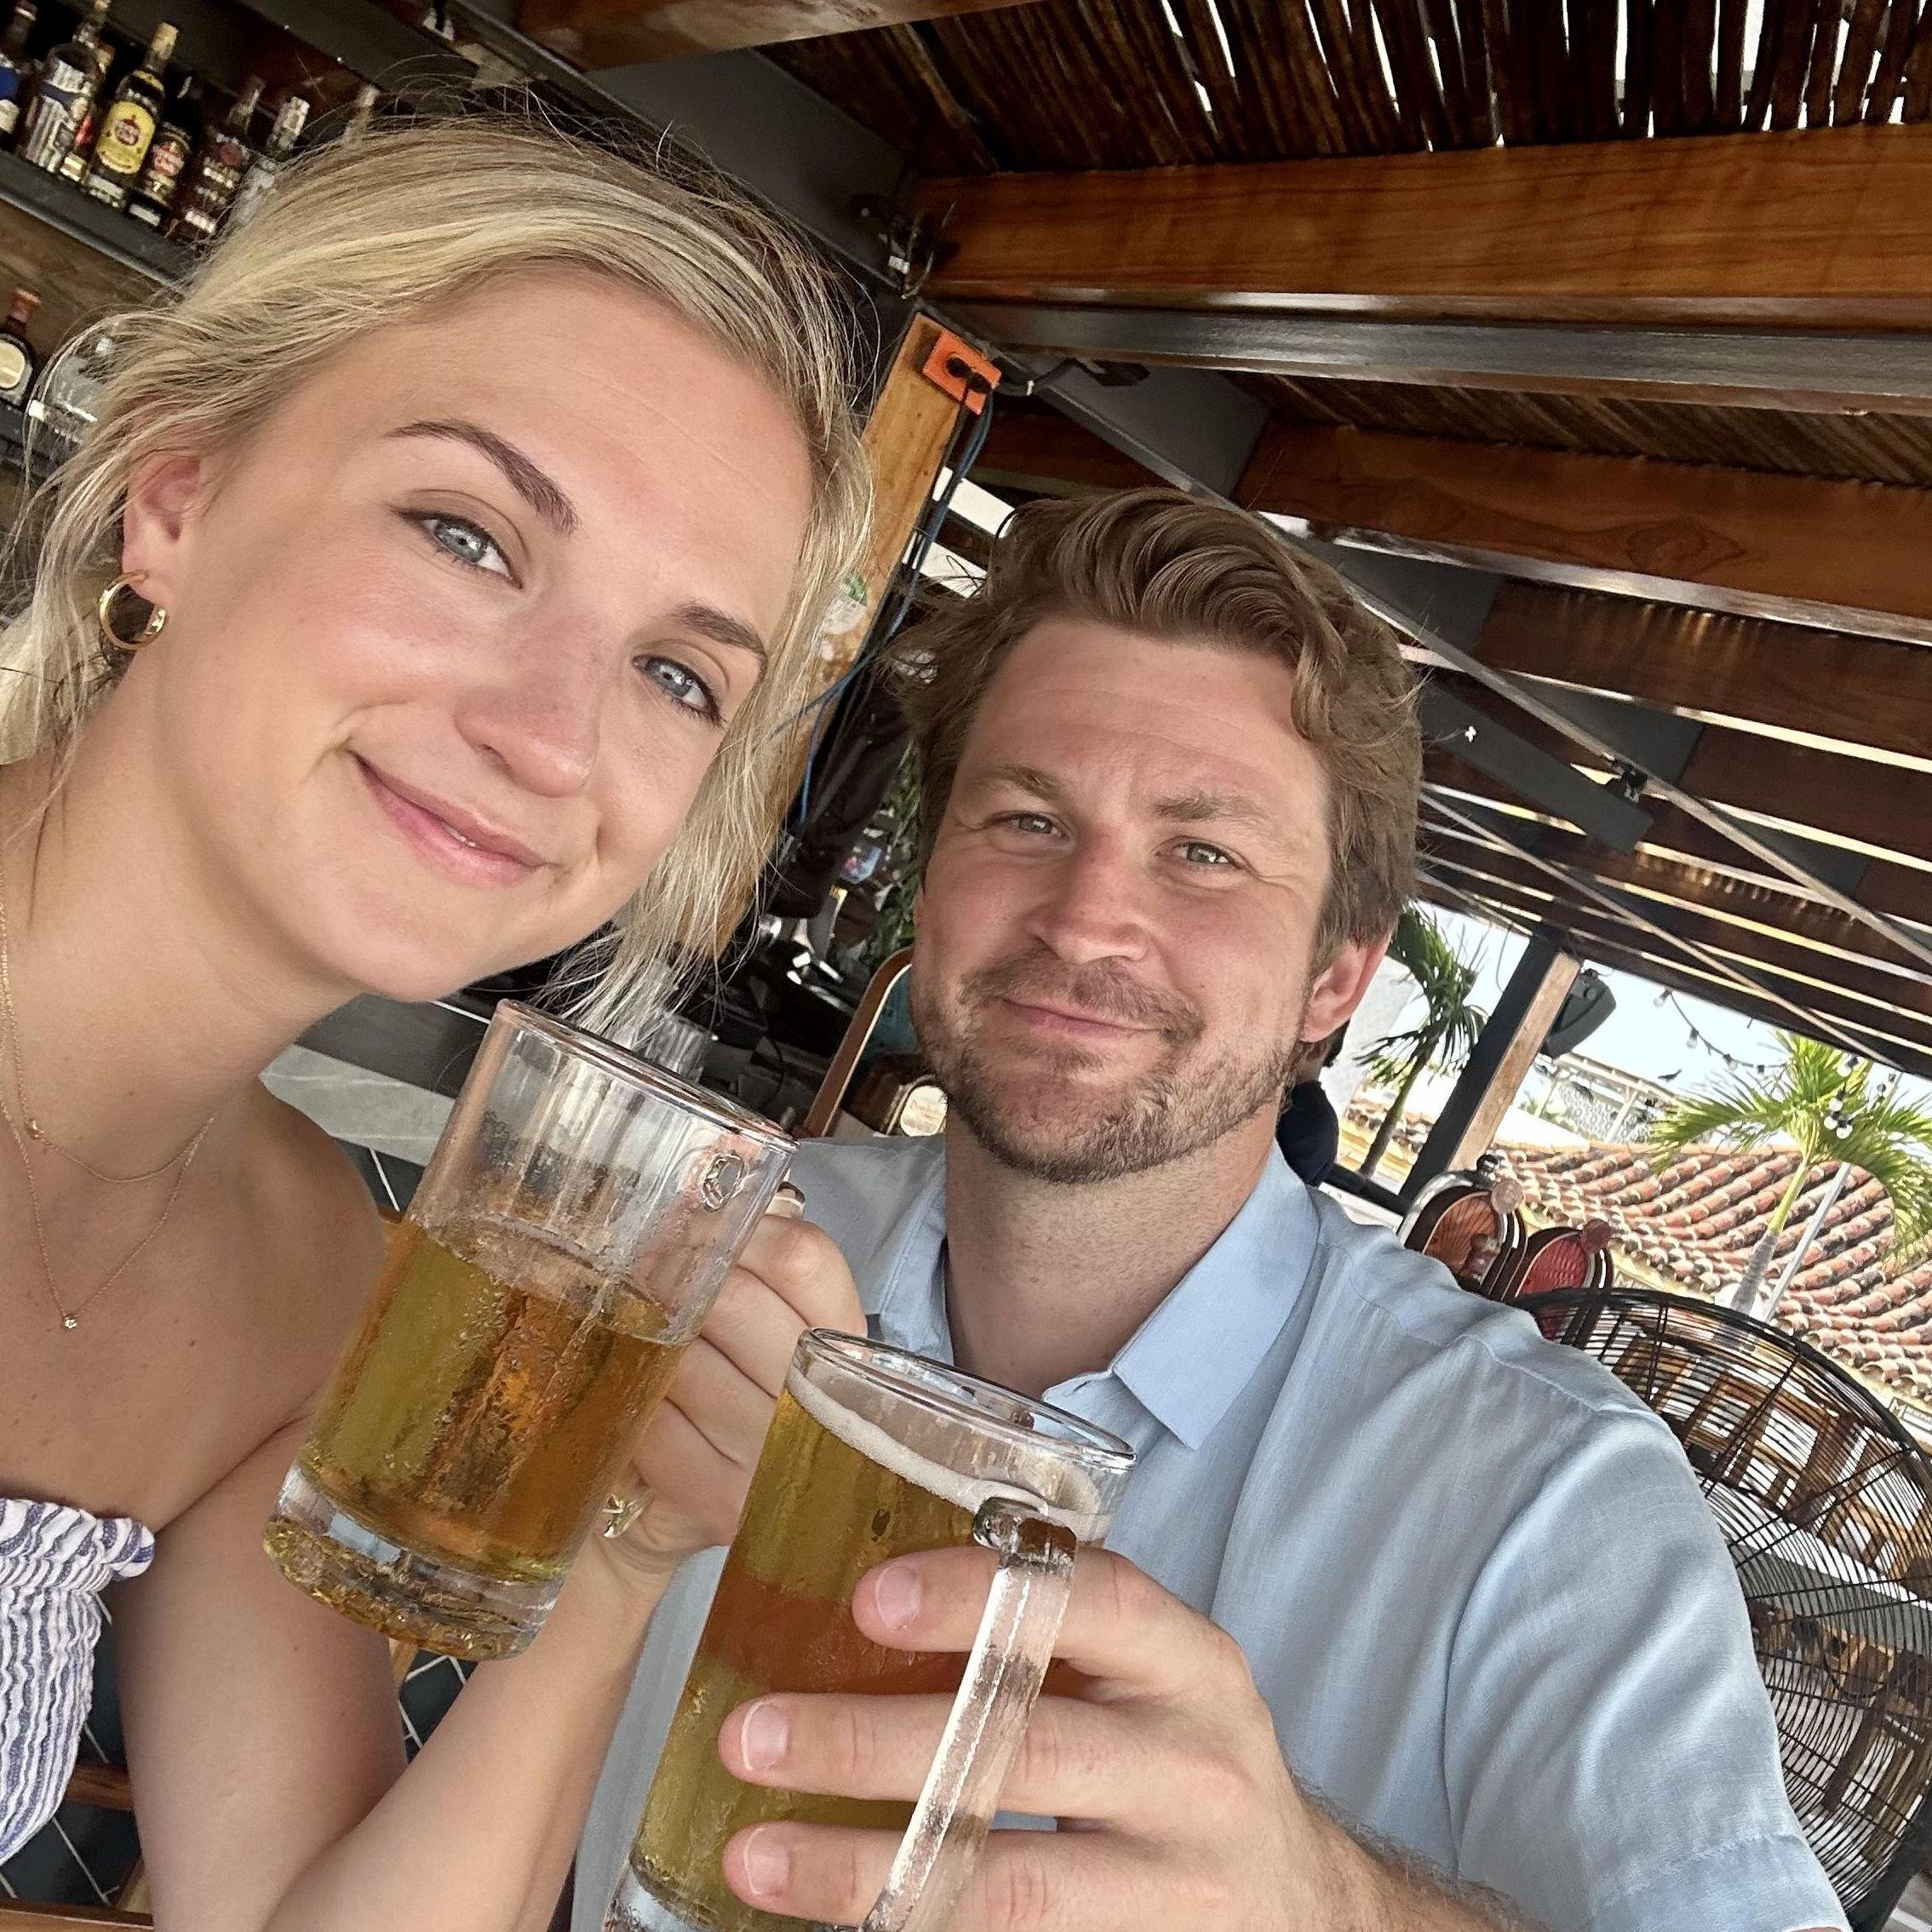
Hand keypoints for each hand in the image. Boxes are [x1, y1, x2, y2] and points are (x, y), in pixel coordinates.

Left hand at [587, 1193, 865, 1590]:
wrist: (676, 1509)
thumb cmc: (721, 1388)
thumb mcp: (756, 1315)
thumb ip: (750, 1248)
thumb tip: (718, 1154)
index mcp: (847, 1341)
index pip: (804, 1257)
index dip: (738, 1230)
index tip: (694, 1230)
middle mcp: (827, 1404)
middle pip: (732, 1301)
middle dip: (672, 1278)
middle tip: (645, 1278)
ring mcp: (776, 1461)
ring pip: (682, 1361)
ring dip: (643, 1342)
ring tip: (637, 1339)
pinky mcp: (724, 1505)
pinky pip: (651, 1424)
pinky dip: (628, 1403)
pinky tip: (635, 1402)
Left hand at [710, 1546, 1324, 1930]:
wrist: (1296, 1902)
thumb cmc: (1176, 1759)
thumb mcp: (1147, 1679)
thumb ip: (1044, 1640)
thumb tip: (849, 1610)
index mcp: (1189, 1664)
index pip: (1089, 1604)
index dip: (976, 1596)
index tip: (864, 1600)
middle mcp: (1194, 1767)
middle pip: (1026, 1751)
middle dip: (876, 1744)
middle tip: (755, 1735)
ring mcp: (1177, 1884)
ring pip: (1008, 1883)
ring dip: (866, 1869)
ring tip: (755, 1857)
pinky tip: (833, 1925)